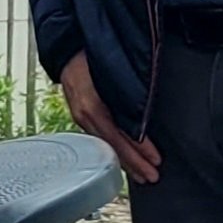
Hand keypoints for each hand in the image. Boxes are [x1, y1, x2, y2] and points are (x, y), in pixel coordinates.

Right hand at [61, 54, 159, 183]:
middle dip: (133, 164)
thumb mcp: (111, 70)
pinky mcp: (80, 116)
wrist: (66, 46)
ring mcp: (80, 117)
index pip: (119, 136)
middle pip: (112, 147)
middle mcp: (84, 116)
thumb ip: (128, 91)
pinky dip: (113, 150)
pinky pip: (99, 138)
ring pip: (105, 145)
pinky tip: (123, 158)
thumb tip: (146, 112)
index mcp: (92, 106)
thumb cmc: (92, 53)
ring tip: (141, 174)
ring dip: (124, 162)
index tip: (156, 160)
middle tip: (152, 177)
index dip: (138, 150)